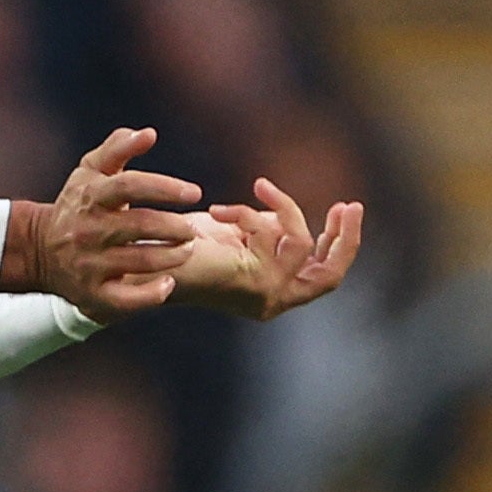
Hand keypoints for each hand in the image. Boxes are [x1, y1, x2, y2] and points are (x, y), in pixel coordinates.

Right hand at [6, 128, 207, 316]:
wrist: (40, 249)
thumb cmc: (78, 205)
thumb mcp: (90, 172)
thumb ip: (118, 148)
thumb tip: (149, 133)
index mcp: (91, 197)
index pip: (130, 186)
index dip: (165, 187)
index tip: (194, 193)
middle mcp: (88, 231)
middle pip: (140, 225)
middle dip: (175, 227)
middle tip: (192, 229)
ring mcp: (89, 264)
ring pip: (140, 260)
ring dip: (172, 255)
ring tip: (187, 249)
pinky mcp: (92, 293)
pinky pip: (126, 299)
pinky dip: (151, 294)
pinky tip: (168, 283)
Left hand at [169, 179, 367, 322]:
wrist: (143, 260)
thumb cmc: (182, 245)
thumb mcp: (237, 233)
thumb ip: (268, 229)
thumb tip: (285, 215)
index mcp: (271, 294)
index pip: (324, 277)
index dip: (342, 243)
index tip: (345, 208)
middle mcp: (273, 302)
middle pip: (332, 276)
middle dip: (346, 237)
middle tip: (347, 205)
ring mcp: (267, 296)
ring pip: (303, 242)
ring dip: (283, 208)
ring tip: (257, 189)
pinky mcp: (257, 283)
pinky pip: (279, 234)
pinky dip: (253, 214)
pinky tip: (219, 212)